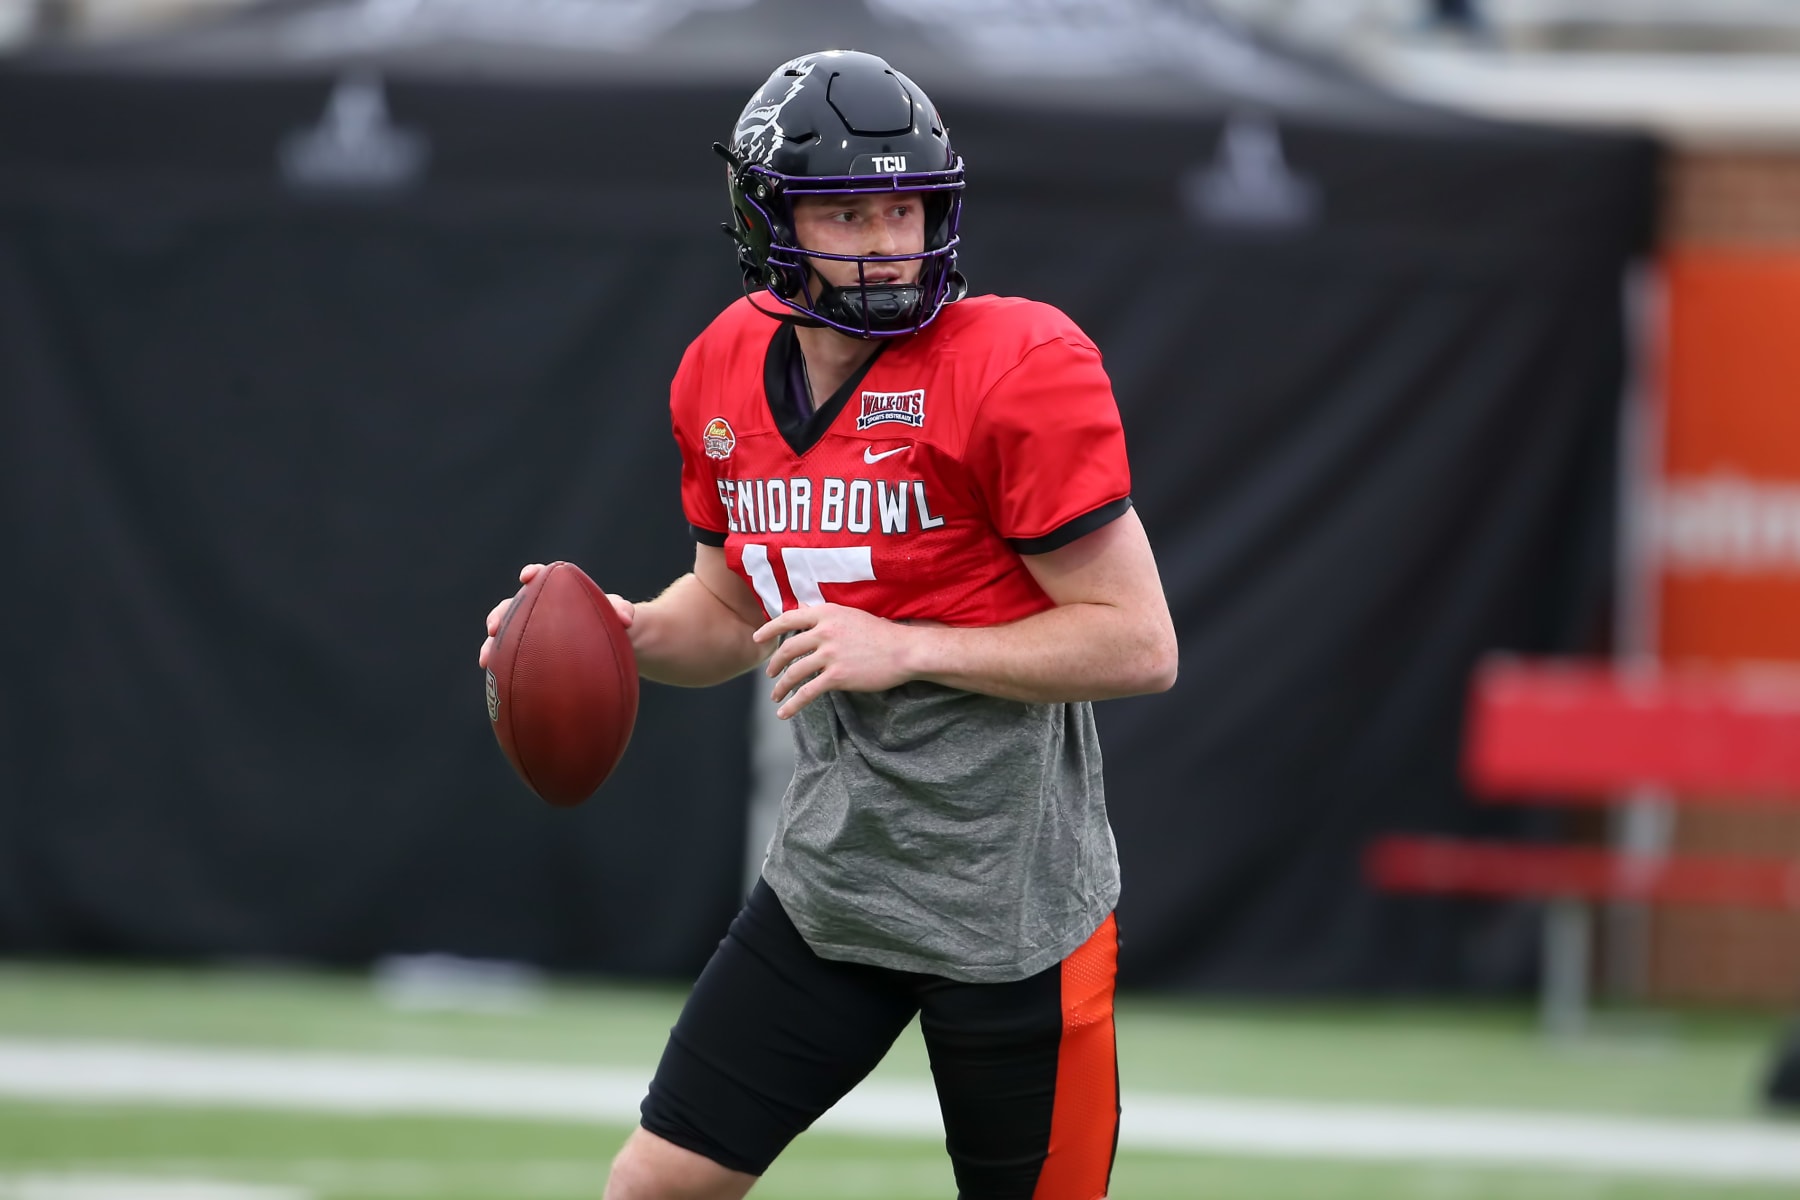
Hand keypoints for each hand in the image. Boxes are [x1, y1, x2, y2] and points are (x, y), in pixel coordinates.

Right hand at [477, 563, 634, 668]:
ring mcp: (535, 633)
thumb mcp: (623, 617)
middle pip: (513, 607)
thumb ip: (623, 611)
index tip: (528, 578)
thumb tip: (625, 618)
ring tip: (486, 661)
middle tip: (494, 628)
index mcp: (561, 593)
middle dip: (500, 615)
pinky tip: (499, 687)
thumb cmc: (618, 625)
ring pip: (507, 636)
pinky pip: (515, 660)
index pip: (544, 578)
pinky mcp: (533, 655)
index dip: (533, 575)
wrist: (618, 647)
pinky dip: (505, 670)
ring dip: (493, 646)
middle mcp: (542, 610)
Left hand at [753, 604, 914, 718]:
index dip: (769, 629)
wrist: (905, 651)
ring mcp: (830, 654)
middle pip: (788, 649)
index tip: (758, 639)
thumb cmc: (880, 634)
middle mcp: (825, 632)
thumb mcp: (851, 616)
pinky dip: (793, 705)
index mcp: (826, 613)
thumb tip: (805, 613)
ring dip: (781, 687)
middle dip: (775, 664)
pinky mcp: (837, 676)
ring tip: (776, 696)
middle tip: (770, 674)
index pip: (788, 619)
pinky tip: (785, 713)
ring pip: (794, 673)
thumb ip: (826, 617)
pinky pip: (807, 692)